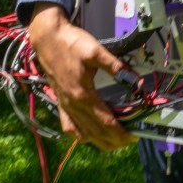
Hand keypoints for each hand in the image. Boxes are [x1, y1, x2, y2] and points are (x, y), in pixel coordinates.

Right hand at [28, 3, 132, 149]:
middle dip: (114, 140)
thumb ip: (115, 66)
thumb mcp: (96, 51)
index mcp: (83, 95)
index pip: (105, 121)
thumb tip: (134, 78)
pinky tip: (87, 137)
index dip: (120, 132)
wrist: (48, 40)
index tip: (133, 136)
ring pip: (82, 133)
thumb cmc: (71, 44)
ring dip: (99, 141)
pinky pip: (69, 126)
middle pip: (95, 132)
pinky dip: (80, 135)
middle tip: (129, 141)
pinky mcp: (60, 102)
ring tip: (114, 142)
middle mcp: (73, 105)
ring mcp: (65, 105)